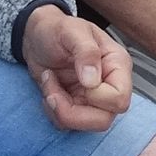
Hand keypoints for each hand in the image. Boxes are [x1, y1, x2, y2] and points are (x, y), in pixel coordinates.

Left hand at [22, 5, 132, 131]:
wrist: (37, 36)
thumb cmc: (56, 29)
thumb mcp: (71, 31)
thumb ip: (86, 52)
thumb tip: (93, 81)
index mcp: (117, 65)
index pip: (119, 99)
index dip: (95, 97)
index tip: (78, 78)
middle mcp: (108, 85)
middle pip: (103, 120)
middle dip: (72, 110)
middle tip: (52, 89)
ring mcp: (92, 99)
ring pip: (85, 126)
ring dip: (59, 109)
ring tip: (48, 83)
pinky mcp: (76, 106)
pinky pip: (68, 124)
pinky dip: (53, 111)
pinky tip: (48, 89)